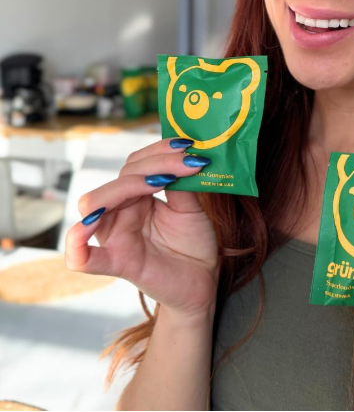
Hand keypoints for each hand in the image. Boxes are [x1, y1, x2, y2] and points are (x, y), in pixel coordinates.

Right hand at [64, 138, 220, 321]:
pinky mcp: (117, 262)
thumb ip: (181, 184)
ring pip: (94, 204)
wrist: (202, 280)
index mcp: (137, 197)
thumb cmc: (193, 243)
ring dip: (123, 188)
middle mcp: (121, 213)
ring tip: (159, 182)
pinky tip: (86, 229)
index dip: (158, 152)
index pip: (134, 165)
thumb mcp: (191, 207)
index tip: (187, 147)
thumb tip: (183, 155)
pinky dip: (76, 244)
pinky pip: (82, 257)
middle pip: (118, 179)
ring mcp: (115, 236)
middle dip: (150, 166)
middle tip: (184, 165)